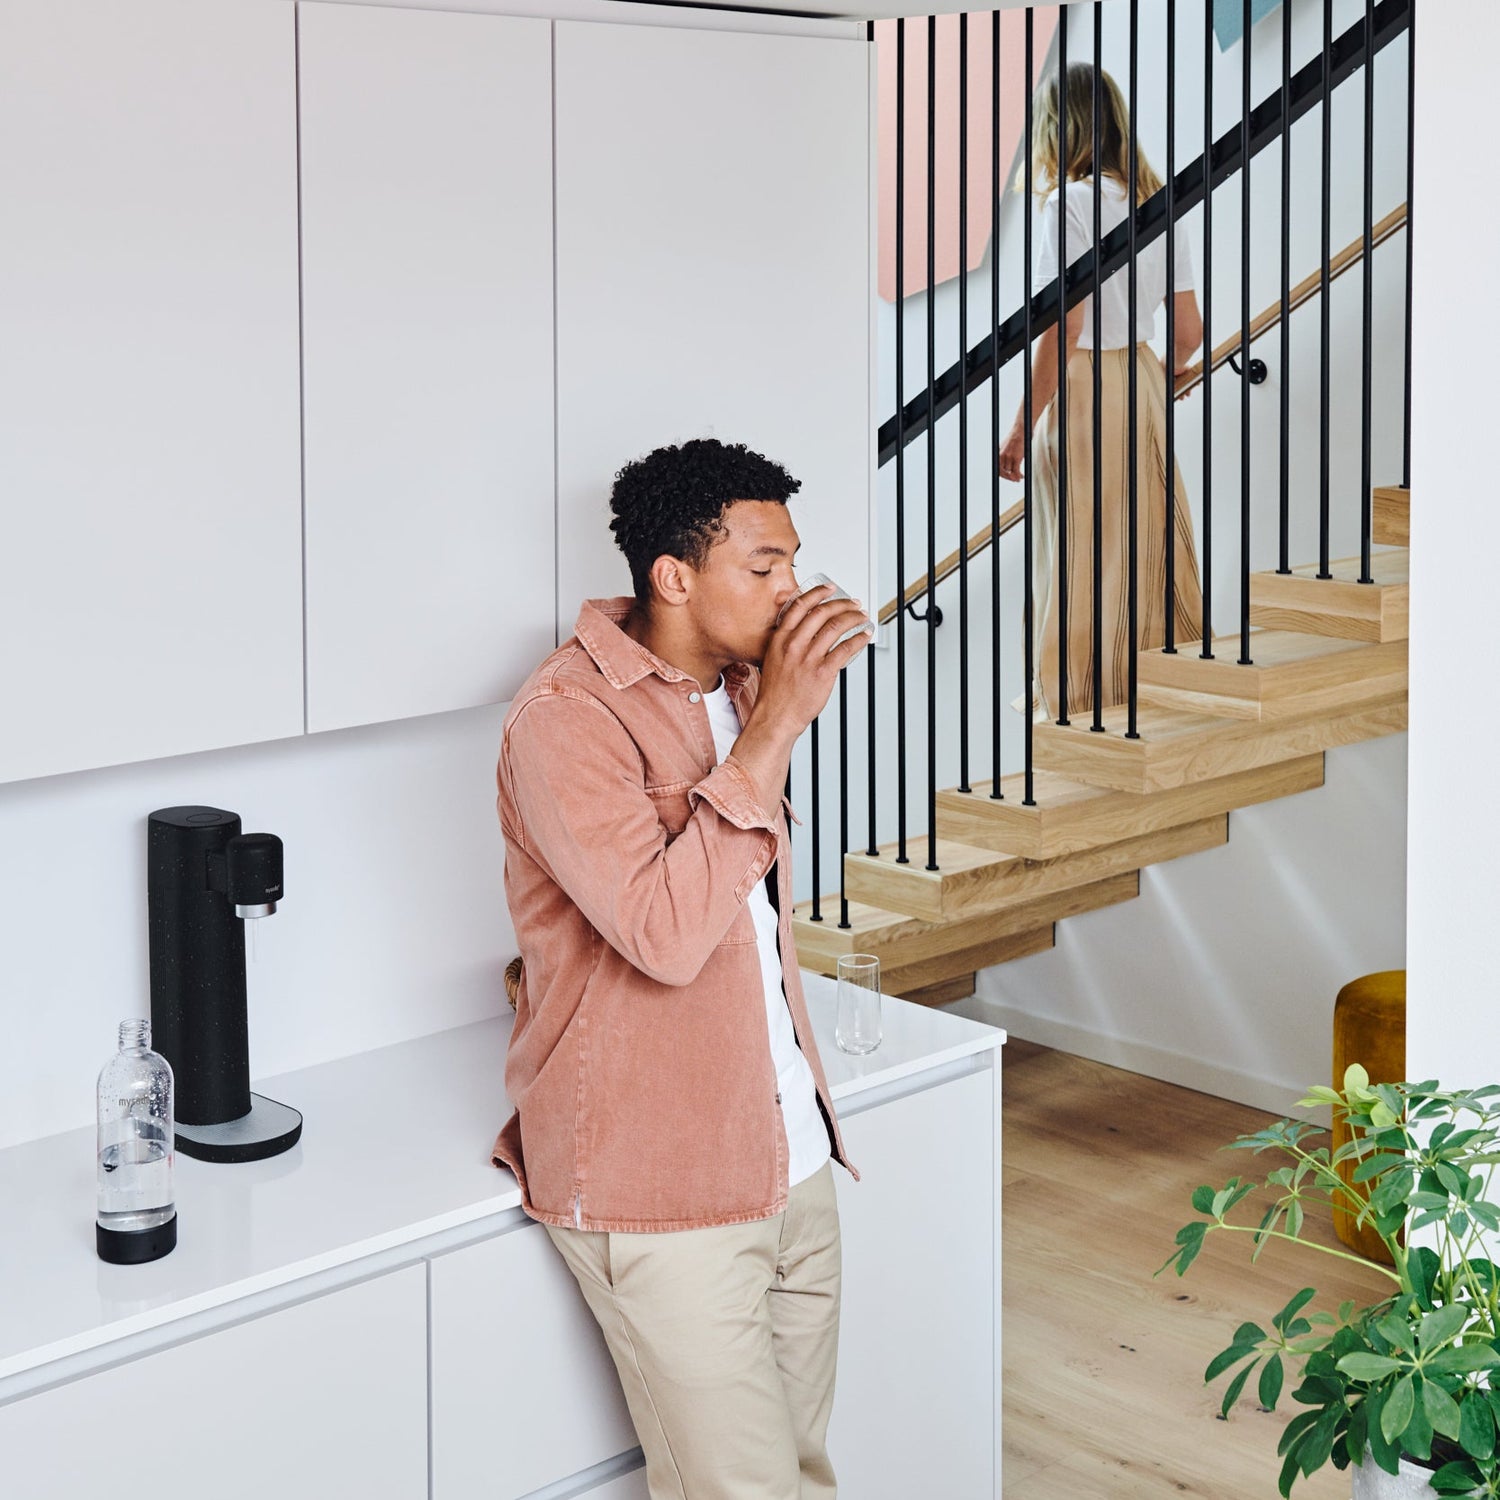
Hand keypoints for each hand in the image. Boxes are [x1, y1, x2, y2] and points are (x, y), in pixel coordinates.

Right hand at [755, 584, 871, 736]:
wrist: (775, 716)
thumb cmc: (775, 693)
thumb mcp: (773, 659)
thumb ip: (787, 642)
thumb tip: (805, 630)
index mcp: (780, 639)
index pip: (800, 606)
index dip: (818, 593)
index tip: (830, 588)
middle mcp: (794, 645)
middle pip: (822, 613)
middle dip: (842, 604)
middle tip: (853, 603)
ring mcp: (809, 658)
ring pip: (836, 627)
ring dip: (853, 618)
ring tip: (861, 617)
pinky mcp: (823, 672)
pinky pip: (846, 649)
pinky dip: (859, 639)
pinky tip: (864, 636)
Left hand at [998, 422, 1026, 482]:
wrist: (1021, 429)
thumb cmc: (1015, 437)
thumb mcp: (1006, 446)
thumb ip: (1004, 454)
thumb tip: (1007, 465)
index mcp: (998, 453)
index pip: (997, 468)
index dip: (1002, 475)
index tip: (1007, 477)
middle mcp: (1001, 455)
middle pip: (1002, 472)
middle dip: (1009, 478)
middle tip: (1014, 480)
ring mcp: (1008, 457)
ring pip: (1010, 472)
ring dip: (1015, 477)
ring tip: (1020, 477)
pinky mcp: (1016, 457)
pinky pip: (1016, 471)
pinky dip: (1019, 475)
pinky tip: (1022, 476)